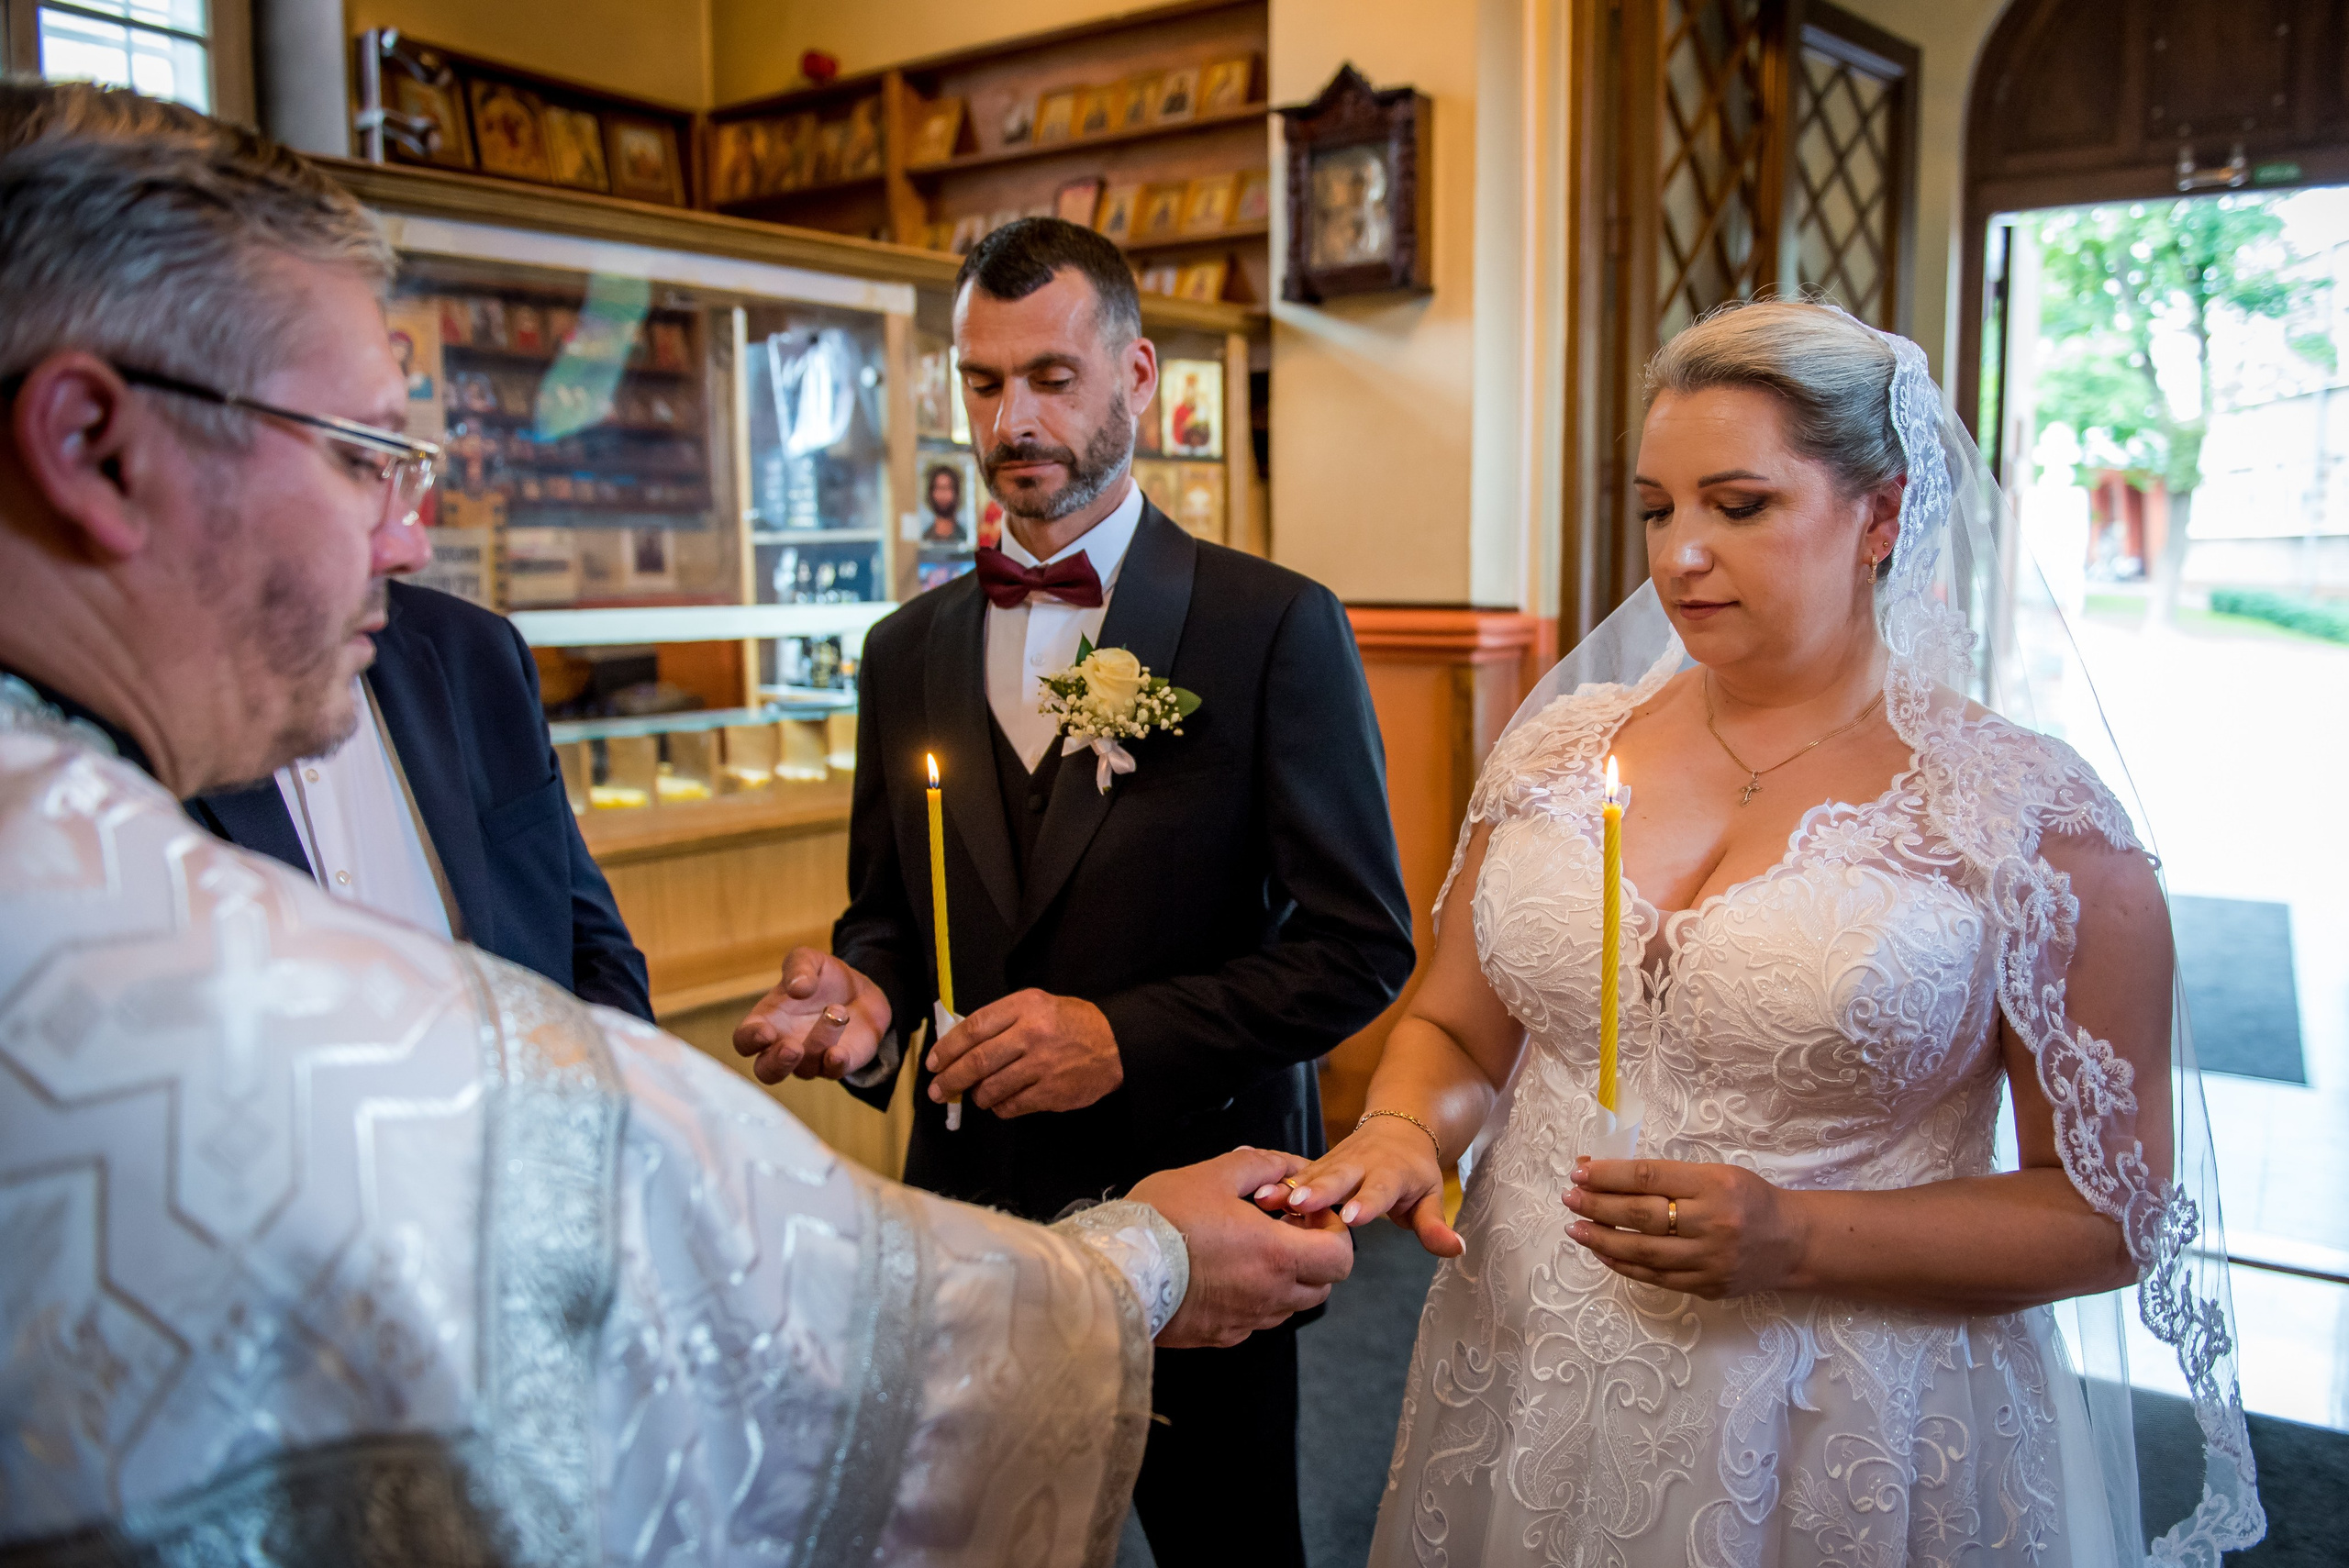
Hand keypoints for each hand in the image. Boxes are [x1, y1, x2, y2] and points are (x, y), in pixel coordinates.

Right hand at [732, 947, 892, 1083]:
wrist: (861, 990)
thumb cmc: (824, 978)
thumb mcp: (809, 960)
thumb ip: (799, 968)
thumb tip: (797, 989)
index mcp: (767, 1020)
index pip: (744, 1040)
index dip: (750, 1040)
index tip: (766, 1032)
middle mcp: (783, 1046)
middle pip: (766, 1071)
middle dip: (777, 1064)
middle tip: (793, 1048)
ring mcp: (810, 1059)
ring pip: (806, 1067)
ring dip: (820, 1040)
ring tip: (837, 1010)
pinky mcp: (836, 1063)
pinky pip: (832, 1072)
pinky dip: (834, 1065)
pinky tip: (838, 1053)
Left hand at [927, 989, 1120, 1116]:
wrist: (1116, 1044)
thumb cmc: (1071, 1023)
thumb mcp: (1038, 1005)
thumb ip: (1002, 1019)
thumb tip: (961, 1044)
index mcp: (1025, 1006)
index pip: (974, 1028)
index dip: (947, 1048)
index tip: (934, 1062)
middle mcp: (1032, 1034)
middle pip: (977, 1061)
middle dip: (951, 1079)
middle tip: (938, 1090)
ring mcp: (1042, 1066)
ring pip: (991, 1088)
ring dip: (976, 1095)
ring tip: (975, 1095)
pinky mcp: (1051, 1093)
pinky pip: (1011, 1106)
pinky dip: (999, 1107)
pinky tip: (1000, 1102)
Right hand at [1130, 1148, 1355, 1347]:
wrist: (1118, 1268)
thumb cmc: (1164, 1219)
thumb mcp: (1213, 1176)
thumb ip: (1259, 1166)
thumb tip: (1285, 1164)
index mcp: (1276, 1254)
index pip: (1340, 1256)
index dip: (1334, 1232)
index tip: (1307, 1214)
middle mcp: (1269, 1295)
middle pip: (1323, 1286)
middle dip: (1314, 1256)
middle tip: (1285, 1229)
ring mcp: (1245, 1321)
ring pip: (1290, 1306)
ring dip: (1285, 1279)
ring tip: (1252, 1250)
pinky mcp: (1220, 1336)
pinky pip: (1254, 1321)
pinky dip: (1254, 1299)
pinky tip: (1226, 1274)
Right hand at [1267, 1115, 1458, 1257]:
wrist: (1396, 1129)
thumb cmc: (1413, 1172)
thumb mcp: (1430, 1196)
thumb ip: (1434, 1225)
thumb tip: (1456, 1249)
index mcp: (1391, 1174)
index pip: (1379, 1190)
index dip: (1366, 1204)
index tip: (1351, 1219)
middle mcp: (1361, 1165)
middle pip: (1338, 1177)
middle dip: (1318, 1190)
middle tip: (1299, 1204)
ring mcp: (1336, 1162)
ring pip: (1311, 1173)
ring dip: (1288, 1187)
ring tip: (1265, 1200)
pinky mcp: (1317, 1164)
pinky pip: (1296, 1174)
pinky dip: (1277, 1183)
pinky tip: (1255, 1196)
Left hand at [1564, 1156, 1808, 1298]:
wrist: (1793, 1243)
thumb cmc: (1748, 1198)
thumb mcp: (1716, 1174)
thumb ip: (1667, 1176)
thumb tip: (1604, 1172)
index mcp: (1714, 1185)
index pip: (1649, 1177)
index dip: (1609, 1175)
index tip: (1579, 1171)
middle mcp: (1712, 1223)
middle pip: (1641, 1215)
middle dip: (1597, 1206)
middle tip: (1569, 1198)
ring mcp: (1709, 1260)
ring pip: (1643, 1251)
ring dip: (1602, 1239)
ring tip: (1576, 1227)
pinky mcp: (1706, 1287)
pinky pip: (1655, 1276)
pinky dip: (1624, 1265)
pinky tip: (1603, 1252)